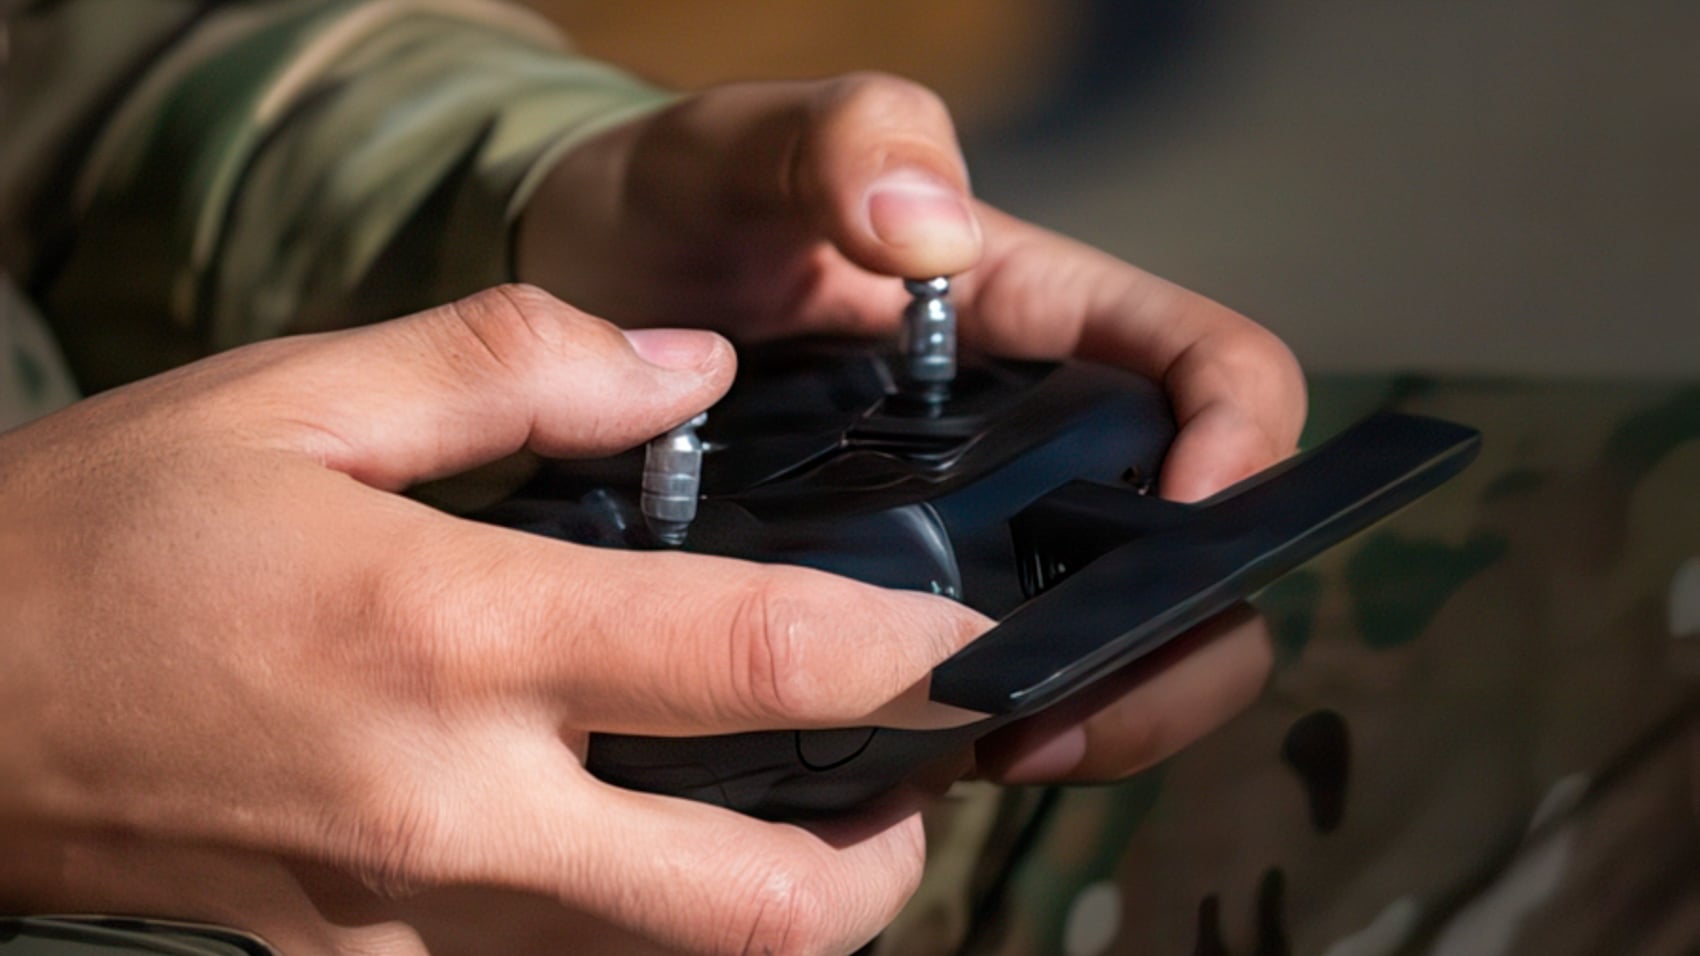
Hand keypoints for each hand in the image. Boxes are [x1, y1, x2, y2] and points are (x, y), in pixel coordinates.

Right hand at [0, 286, 997, 954]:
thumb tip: (688, 372)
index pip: (750, 659)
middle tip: (920, 788)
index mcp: (448, 635)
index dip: (903, 658)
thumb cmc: (99, 539)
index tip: (972, 650)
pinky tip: (639, 844)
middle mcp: (449, 810)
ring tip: (811, 819)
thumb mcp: (293, 398)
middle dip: (886, 866)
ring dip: (771, 909)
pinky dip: (637, 929)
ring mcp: (409, 921)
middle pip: (755, 909)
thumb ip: (516, 369)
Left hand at [517, 74, 1294, 783]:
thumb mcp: (742, 146)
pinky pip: (990, 683)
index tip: (1192, 522)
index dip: (1243, 446)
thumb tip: (926, 227)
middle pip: (1199, 549)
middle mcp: (1035, 434)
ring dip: (1097, 710)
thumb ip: (840, 139)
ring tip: (993, 753)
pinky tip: (921, 762)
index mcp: (1042, 317)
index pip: (1213, 372)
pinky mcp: (906, 602)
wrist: (581, 298)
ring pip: (1115, 640)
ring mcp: (978, 527)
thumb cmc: (677, 206)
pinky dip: (985, 732)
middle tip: (1072, 714)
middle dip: (1176, 644)